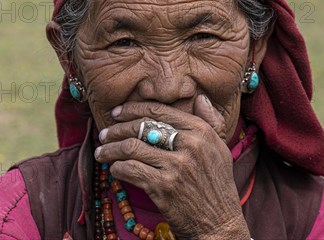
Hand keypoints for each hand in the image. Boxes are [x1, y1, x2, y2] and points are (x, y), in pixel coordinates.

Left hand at [94, 95, 249, 239]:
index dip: (132, 109)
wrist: (220, 225)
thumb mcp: (221, 150)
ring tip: (102, 152)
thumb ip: (211, 122)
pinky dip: (117, 168)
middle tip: (104, 133)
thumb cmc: (217, 187)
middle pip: (142, 126)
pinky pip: (130, 169)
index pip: (159, 111)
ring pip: (131, 147)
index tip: (116, 112)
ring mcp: (176, 166)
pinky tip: (114, 169)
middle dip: (117, 129)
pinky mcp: (164, 186)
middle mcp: (190, 145)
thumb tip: (199, 98)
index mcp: (202, 132)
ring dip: (111, 149)